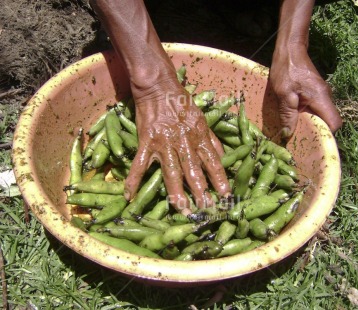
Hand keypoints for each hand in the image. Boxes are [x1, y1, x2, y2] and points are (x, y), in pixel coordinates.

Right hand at [124, 79, 230, 214]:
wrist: (159, 88)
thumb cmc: (183, 104)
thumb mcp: (203, 120)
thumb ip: (212, 140)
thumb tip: (223, 157)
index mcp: (199, 137)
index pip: (213, 162)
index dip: (220, 180)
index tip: (226, 196)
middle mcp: (184, 143)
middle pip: (193, 171)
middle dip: (200, 192)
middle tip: (205, 209)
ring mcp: (164, 144)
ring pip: (171, 172)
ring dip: (176, 193)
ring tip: (181, 209)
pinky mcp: (146, 143)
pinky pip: (139, 164)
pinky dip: (133, 180)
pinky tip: (129, 196)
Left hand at [270, 44, 341, 138]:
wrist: (290, 49)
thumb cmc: (287, 69)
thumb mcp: (284, 94)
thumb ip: (288, 115)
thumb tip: (288, 134)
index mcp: (322, 99)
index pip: (334, 124)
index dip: (326, 136)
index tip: (311, 142)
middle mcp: (326, 98)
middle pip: (328, 122)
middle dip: (316, 133)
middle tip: (300, 141)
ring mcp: (321, 95)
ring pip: (321, 116)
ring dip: (310, 124)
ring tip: (296, 132)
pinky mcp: (315, 93)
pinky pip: (315, 109)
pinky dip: (307, 116)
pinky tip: (294, 119)